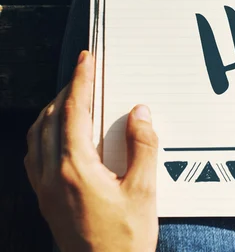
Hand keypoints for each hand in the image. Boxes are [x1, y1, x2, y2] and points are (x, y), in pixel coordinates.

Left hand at [24, 50, 158, 251]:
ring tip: (72, 96)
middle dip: (67, 89)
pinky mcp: (44, 200)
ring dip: (52, 109)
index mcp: (75, 169)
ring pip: (37, 135)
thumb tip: (140, 112)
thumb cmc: (124, 240)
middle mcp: (52, 176)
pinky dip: (43, 132)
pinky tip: (57, 133)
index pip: (73, 113)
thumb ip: (143, 147)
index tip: (86, 59)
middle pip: (51, 119)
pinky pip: (34, 155)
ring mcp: (44, 189)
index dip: (80, 81)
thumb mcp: (143, 191)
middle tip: (85, 72)